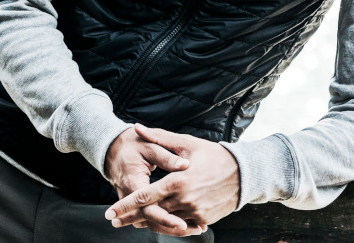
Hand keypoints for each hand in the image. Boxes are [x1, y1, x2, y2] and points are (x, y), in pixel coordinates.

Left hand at [105, 125, 240, 235]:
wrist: (244, 174)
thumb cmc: (214, 156)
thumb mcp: (187, 143)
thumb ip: (159, 137)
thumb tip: (136, 128)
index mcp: (178, 180)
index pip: (144, 197)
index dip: (125, 206)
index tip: (109, 213)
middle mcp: (185, 199)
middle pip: (151, 213)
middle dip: (131, 218)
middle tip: (116, 220)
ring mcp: (195, 211)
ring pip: (165, 221)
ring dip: (149, 221)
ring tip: (136, 220)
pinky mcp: (203, 219)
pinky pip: (181, 224)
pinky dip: (170, 223)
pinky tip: (162, 220)